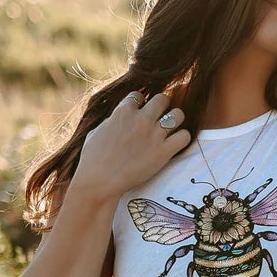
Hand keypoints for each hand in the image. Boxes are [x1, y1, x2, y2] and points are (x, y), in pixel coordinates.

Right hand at [73, 91, 189, 202]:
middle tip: (159, 117)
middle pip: (162, 99)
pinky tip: (175, 144)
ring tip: (171, 128)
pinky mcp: (164, 151)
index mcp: (123, 111)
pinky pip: (184, 136)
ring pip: (178, 114)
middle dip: (162, 106)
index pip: (138, 96)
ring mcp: (154, 134)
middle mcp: (141, 119)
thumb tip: (117, 119)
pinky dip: (182, 138)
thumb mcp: (96, 131)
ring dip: (176, 119)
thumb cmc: (92, 159)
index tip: (138, 113)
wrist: (99, 181)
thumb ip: (111, 121)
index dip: (139, 103)